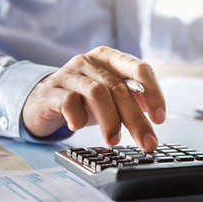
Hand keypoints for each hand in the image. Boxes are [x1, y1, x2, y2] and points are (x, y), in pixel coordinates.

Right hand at [22, 46, 165, 151]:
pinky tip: (79, 126)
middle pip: (119, 88)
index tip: (159, 119)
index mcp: (111, 58)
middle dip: (136, 119)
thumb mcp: (111, 96)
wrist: (43, 101)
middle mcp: (91, 61)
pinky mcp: (51, 90)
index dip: (153, 93)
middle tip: (147, 143)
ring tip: (114, 140)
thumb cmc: (84, 99)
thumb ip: (133, 99)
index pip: (140, 68)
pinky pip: (69, 101)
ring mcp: (69, 73)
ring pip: (97, 93)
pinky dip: (78, 116)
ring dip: (110, 121)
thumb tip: (156, 116)